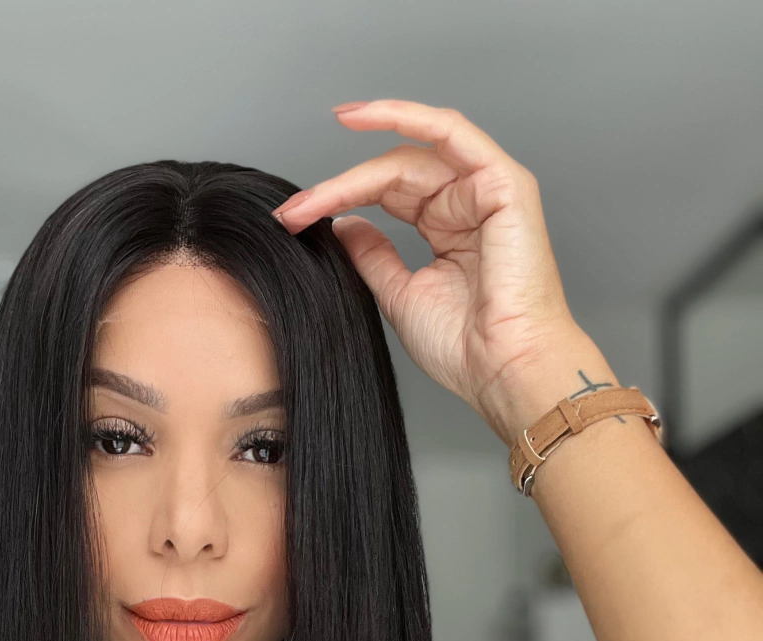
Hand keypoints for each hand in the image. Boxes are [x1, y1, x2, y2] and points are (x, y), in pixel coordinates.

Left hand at [272, 99, 594, 443]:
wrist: (503, 369)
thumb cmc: (466, 347)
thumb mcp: (399, 295)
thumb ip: (373, 255)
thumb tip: (344, 224)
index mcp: (450, 230)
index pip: (388, 194)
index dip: (339, 199)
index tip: (293, 218)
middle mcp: (468, 204)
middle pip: (394, 172)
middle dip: (338, 188)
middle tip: (293, 211)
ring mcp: (488, 189)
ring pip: (413, 155)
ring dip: (358, 166)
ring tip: (315, 191)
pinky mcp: (503, 183)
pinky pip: (451, 133)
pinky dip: (409, 117)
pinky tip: (365, 116)